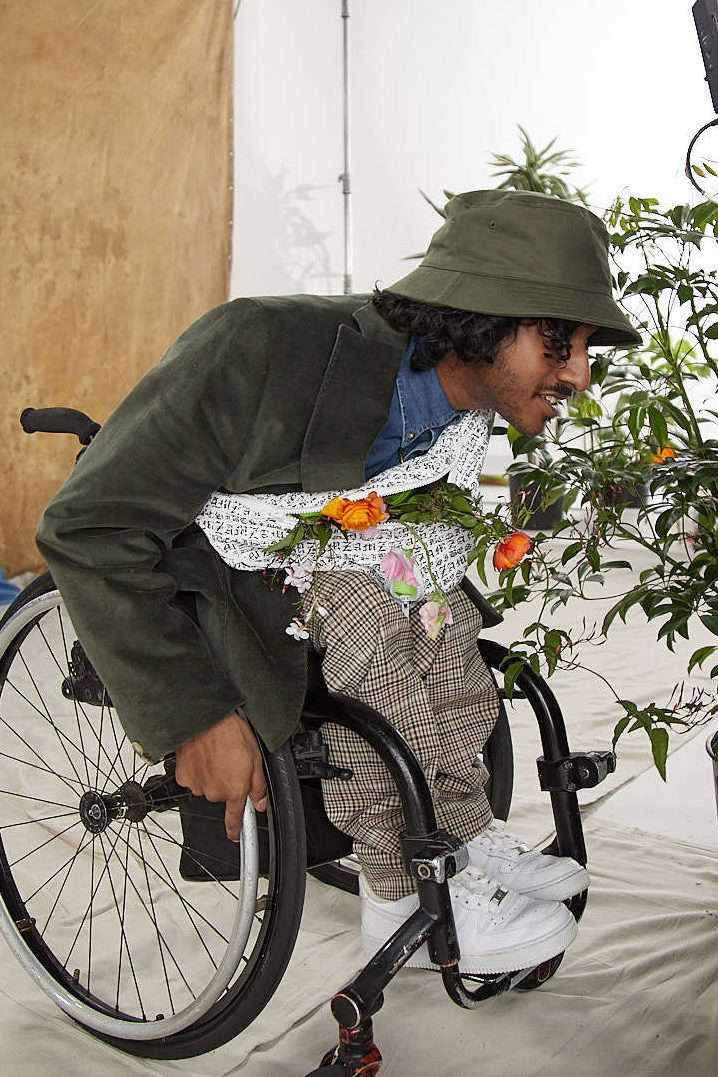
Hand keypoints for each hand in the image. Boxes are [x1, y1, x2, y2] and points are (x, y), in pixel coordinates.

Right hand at [174, 711, 267, 840]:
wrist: (206, 719)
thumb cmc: (231, 733)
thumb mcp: (255, 758)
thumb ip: (258, 785)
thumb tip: (259, 802)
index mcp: (234, 790)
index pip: (234, 818)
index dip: (235, 830)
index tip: (235, 836)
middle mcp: (214, 792)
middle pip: (222, 795)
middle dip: (226, 783)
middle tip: (229, 762)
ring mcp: (197, 785)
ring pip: (206, 786)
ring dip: (211, 775)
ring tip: (216, 755)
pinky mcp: (184, 777)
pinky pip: (193, 778)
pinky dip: (197, 770)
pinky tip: (203, 756)